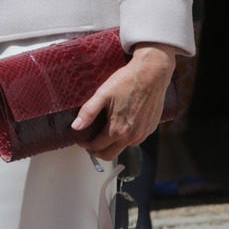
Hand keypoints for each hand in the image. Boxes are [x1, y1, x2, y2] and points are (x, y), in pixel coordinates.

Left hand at [71, 43, 176, 159]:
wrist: (152, 73)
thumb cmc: (127, 81)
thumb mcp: (103, 94)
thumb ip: (88, 112)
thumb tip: (76, 127)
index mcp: (118, 129)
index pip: (97, 148)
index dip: (85, 145)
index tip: (81, 140)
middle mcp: (132, 136)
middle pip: (109, 155)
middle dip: (97, 151)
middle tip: (90, 142)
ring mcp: (143, 133)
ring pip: (123, 148)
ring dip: (112, 144)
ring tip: (105, 131)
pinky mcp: (151, 128)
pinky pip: (135, 140)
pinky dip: (126, 138)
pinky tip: (122, 125)